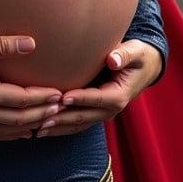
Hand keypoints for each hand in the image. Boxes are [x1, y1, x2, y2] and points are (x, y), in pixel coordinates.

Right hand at [0, 32, 65, 140]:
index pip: (22, 100)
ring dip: (24, 129)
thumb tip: (30, 44)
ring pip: (2, 133)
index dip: (43, 98)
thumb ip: (0, 45)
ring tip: (41, 124)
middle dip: (40, 115)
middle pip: (17, 120)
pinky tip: (11, 132)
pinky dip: (4, 136)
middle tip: (58, 110)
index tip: (59, 95)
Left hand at [33, 39, 162, 137]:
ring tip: (38, 129)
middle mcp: (110, 109)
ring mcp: (102, 114)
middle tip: (42, 119)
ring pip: (78, 124)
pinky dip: (61, 127)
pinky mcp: (95, 113)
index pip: (97, 98)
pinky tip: (43, 128)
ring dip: (58, 127)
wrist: (144, 69)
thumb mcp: (136, 52)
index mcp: (119, 95)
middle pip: (84, 116)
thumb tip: (112, 59)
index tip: (64, 98)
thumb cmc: (138, 57)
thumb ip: (124, 55)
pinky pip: (77, 123)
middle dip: (63, 118)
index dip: (81, 99)